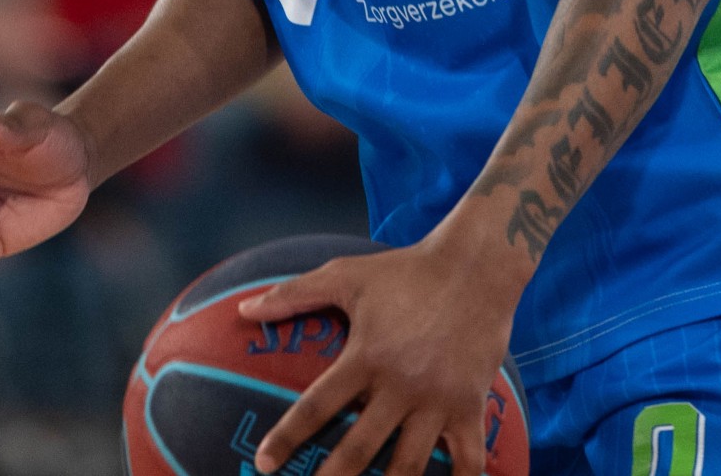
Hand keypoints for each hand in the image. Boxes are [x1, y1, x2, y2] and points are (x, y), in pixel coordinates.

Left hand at [237, 227, 527, 475]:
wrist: (477, 264)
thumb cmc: (406, 270)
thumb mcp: (347, 275)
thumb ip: (294, 294)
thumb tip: (243, 308)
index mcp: (365, 355)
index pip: (316, 407)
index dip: (286, 438)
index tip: (265, 464)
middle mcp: (400, 384)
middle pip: (358, 450)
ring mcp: (437, 399)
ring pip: (407, 466)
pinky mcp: (470, 406)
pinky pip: (469, 461)